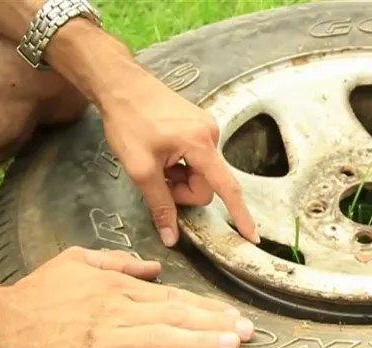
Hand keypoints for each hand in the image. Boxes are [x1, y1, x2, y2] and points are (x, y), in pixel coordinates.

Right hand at [0, 247, 253, 347]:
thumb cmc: (34, 294)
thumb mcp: (75, 261)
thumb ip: (117, 261)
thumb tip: (153, 265)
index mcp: (117, 290)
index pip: (172, 297)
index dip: (207, 306)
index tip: (235, 314)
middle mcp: (116, 313)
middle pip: (174, 316)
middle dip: (215, 323)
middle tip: (248, 332)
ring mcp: (101, 342)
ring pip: (158, 340)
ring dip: (197, 344)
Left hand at [100, 71, 259, 246]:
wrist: (121, 85)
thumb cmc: (128, 121)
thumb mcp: (139, 169)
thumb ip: (159, 204)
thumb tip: (171, 237)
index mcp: (200, 144)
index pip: (226, 187)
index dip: (239, 214)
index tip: (251, 234)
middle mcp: (211, 135)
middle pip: (208, 183)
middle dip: (184, 190)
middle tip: (158, 180)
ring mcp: (207, 129)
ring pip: (202, 173)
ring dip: (181, 176)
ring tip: (157, 161)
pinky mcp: (200, 126)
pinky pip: (198, 159)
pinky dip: (181, 164)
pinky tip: (163, 152)